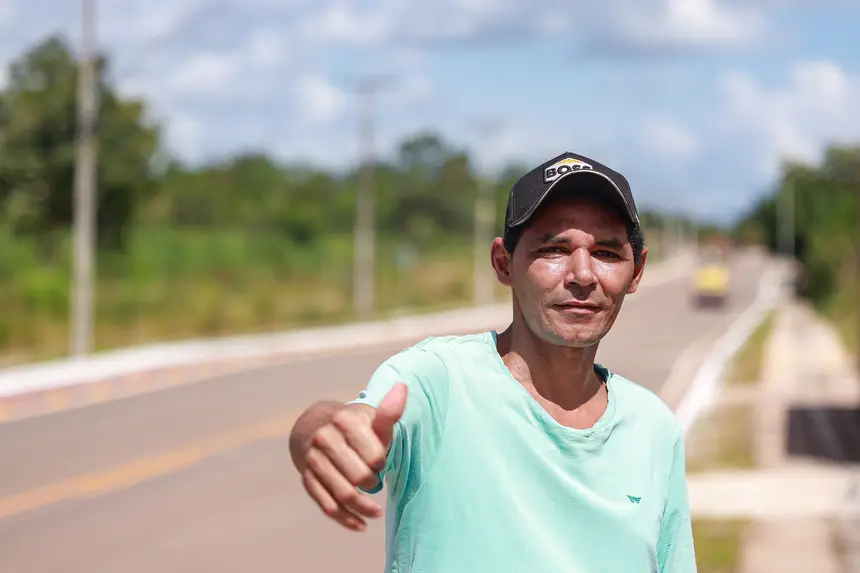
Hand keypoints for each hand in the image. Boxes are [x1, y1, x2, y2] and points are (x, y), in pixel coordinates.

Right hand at [300, 383, 407, 530]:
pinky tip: (361, 525)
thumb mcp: (371, 419)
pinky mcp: (307, 479)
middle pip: (358, 476)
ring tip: (376, 511)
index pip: (374, 454)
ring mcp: (313, 460)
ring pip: (342, 494)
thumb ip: (389, 412)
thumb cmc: (353, 427)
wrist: (315, 427)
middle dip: (372, 482)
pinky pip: (327, 506)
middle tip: (375, 480)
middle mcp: (324, 438)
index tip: (382, 461)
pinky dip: (346, 519)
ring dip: (363, 507)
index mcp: (344, 420)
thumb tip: (403, 387)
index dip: (382, 462)